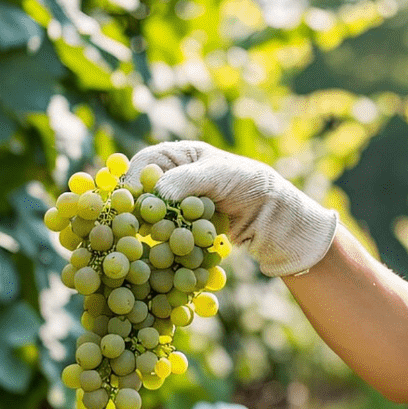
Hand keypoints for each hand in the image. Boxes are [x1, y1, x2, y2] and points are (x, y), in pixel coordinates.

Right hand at [124, 141, 338, 276]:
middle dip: (142, 212)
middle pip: (141, 195)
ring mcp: (174, 208)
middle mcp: (170, 181)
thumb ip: (187, 180)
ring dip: (156, 231)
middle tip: (145, 226)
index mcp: (175, 157)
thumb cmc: (248, 183)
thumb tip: (157, 193)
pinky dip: (169, 245)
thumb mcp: (218, 174)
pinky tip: (175, 252)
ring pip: (151, 220)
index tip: (135, 202)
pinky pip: (166, 237)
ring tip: (164, 240)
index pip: (142, 165)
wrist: (273, 215)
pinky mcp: (181, 230)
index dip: (134, 183)